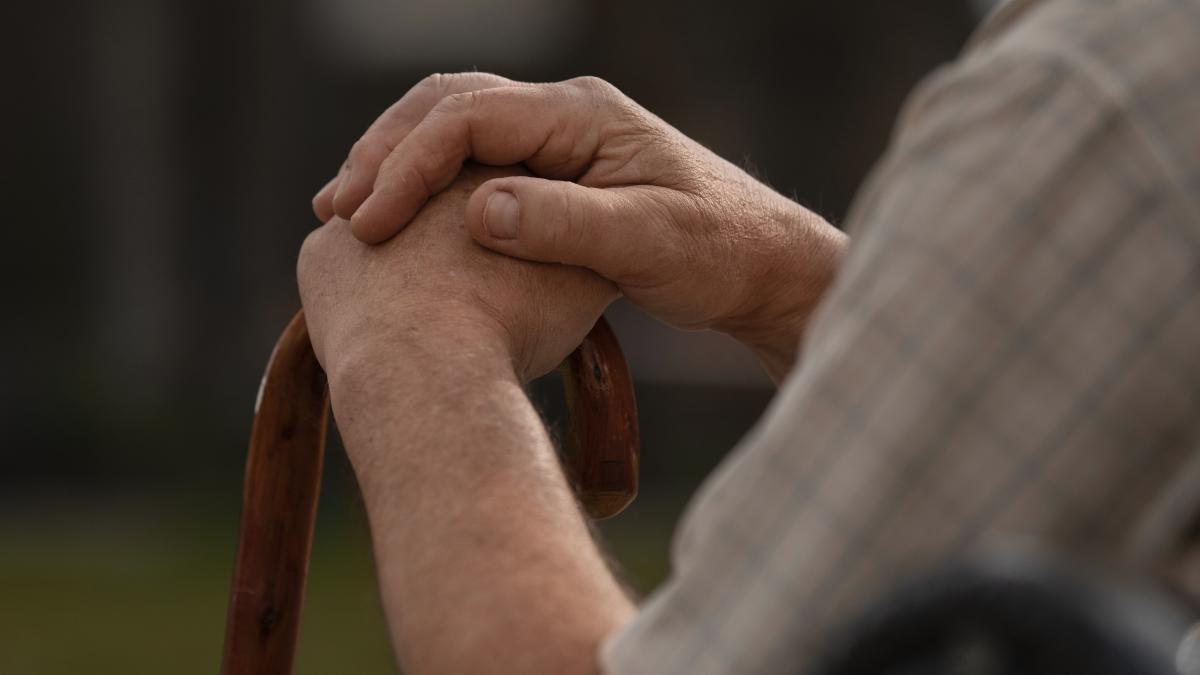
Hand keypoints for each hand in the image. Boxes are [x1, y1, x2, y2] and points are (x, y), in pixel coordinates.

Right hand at [313, 73, 846, 379]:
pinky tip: (401, 223)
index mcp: (584, 115)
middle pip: (447, 107)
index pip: (469, 116)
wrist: (761, 264)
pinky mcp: (556, 173)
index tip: (369, 222)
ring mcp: (558, 141)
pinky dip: (427, 186)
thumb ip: (569, 225)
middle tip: (336, 212)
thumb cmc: (718, 252)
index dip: (408, 164)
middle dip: (384, 155)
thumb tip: (481, 210)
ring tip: (346, 213)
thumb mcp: (651, 242)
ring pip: (452, 130)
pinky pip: (473, 163)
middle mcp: (564, 114)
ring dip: (396, 165)